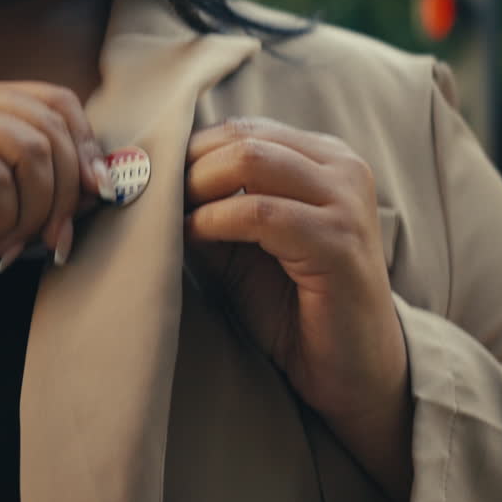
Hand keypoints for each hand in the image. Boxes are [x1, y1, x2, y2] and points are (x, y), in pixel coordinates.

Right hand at [0, 74, 108, 304]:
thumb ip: (41, 195)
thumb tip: (102, 187)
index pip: (58, 103)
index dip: (85, 152)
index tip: (88, 204)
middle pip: (51, 129)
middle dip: (62, 197)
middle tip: (45, 243)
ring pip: (30, 152)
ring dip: (30, 214)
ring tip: (1, 244)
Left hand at [185, 118, 412, 499]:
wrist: (352, 372)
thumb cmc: (295, 307)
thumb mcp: (242, 245)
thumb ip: (210, 206)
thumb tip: (150, 179)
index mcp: (323, 159)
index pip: (242, 129)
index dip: (189, 150)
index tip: (150, 180)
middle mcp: (342, 167)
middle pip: (241, 137)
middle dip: (187, 166)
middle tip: (151, 199)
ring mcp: (345, 202)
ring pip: (249, 161)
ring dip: (196, 188)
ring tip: (172, 219)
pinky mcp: (339, 242)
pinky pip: (260, 213)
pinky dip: (213, 221)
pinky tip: (192, 237)